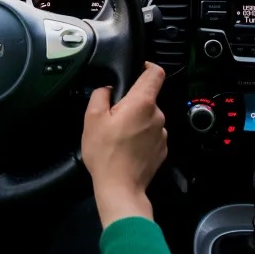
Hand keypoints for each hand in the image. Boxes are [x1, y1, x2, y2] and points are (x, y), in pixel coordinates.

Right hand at [81, 62, 166, 227]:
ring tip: (119, 136)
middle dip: (132, 103)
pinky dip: (141, 137)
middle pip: (148, 98)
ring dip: (137, 122)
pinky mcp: (162, 149)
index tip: (138, 69)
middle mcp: (157, 115)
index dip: (147, 66)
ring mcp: (162, 133)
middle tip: (114, 117)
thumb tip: (108, 88)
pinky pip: (151, 135)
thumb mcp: (92, 118)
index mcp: (142, 103)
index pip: (156, 73)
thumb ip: (101, 94)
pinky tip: (127, 148)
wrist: (120, 187)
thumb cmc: (105, 153)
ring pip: (149, 118)